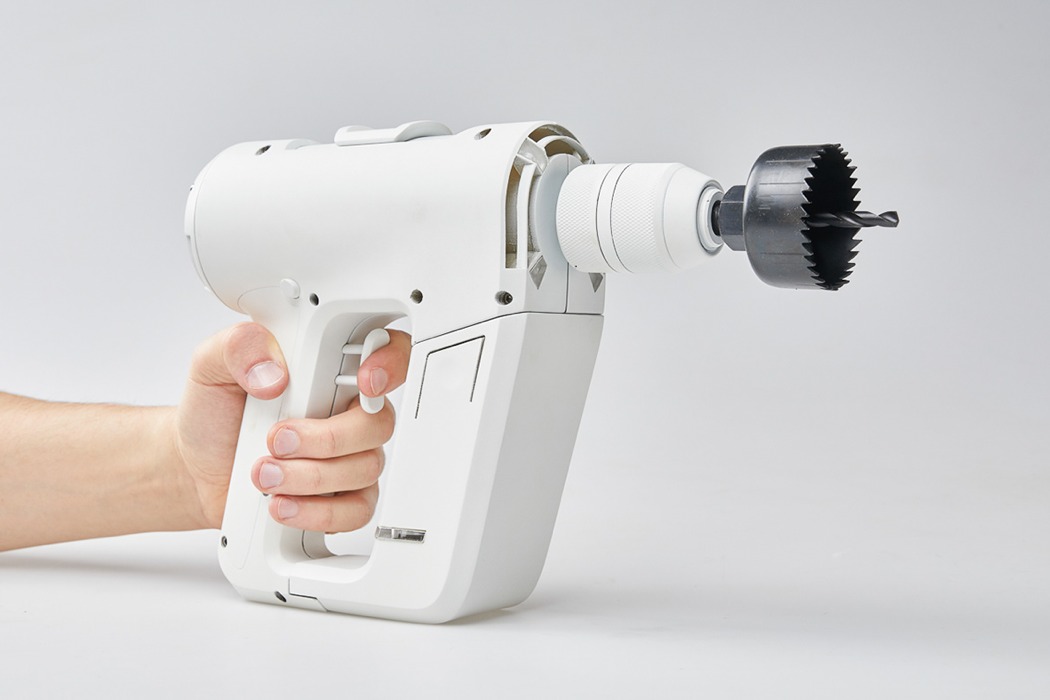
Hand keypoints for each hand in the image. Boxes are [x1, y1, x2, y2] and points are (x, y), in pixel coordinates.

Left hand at [172, 322, 409, 531]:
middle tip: (277, 441)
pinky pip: (356, 510)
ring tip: (263, 475)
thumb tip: (275, 371)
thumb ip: (240, 347)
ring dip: (309, 477)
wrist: (195, 471)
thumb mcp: (211, 365)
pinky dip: (317, 512)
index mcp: (328, 369)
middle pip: (378, 423)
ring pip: (365, 469)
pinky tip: (283, 504)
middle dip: (327, 438)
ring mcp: (348, 457)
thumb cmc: (214, 417)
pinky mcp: (341, 499)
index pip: (387, 353)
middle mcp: (346, 412)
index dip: (390, 364)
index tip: (364, 381)